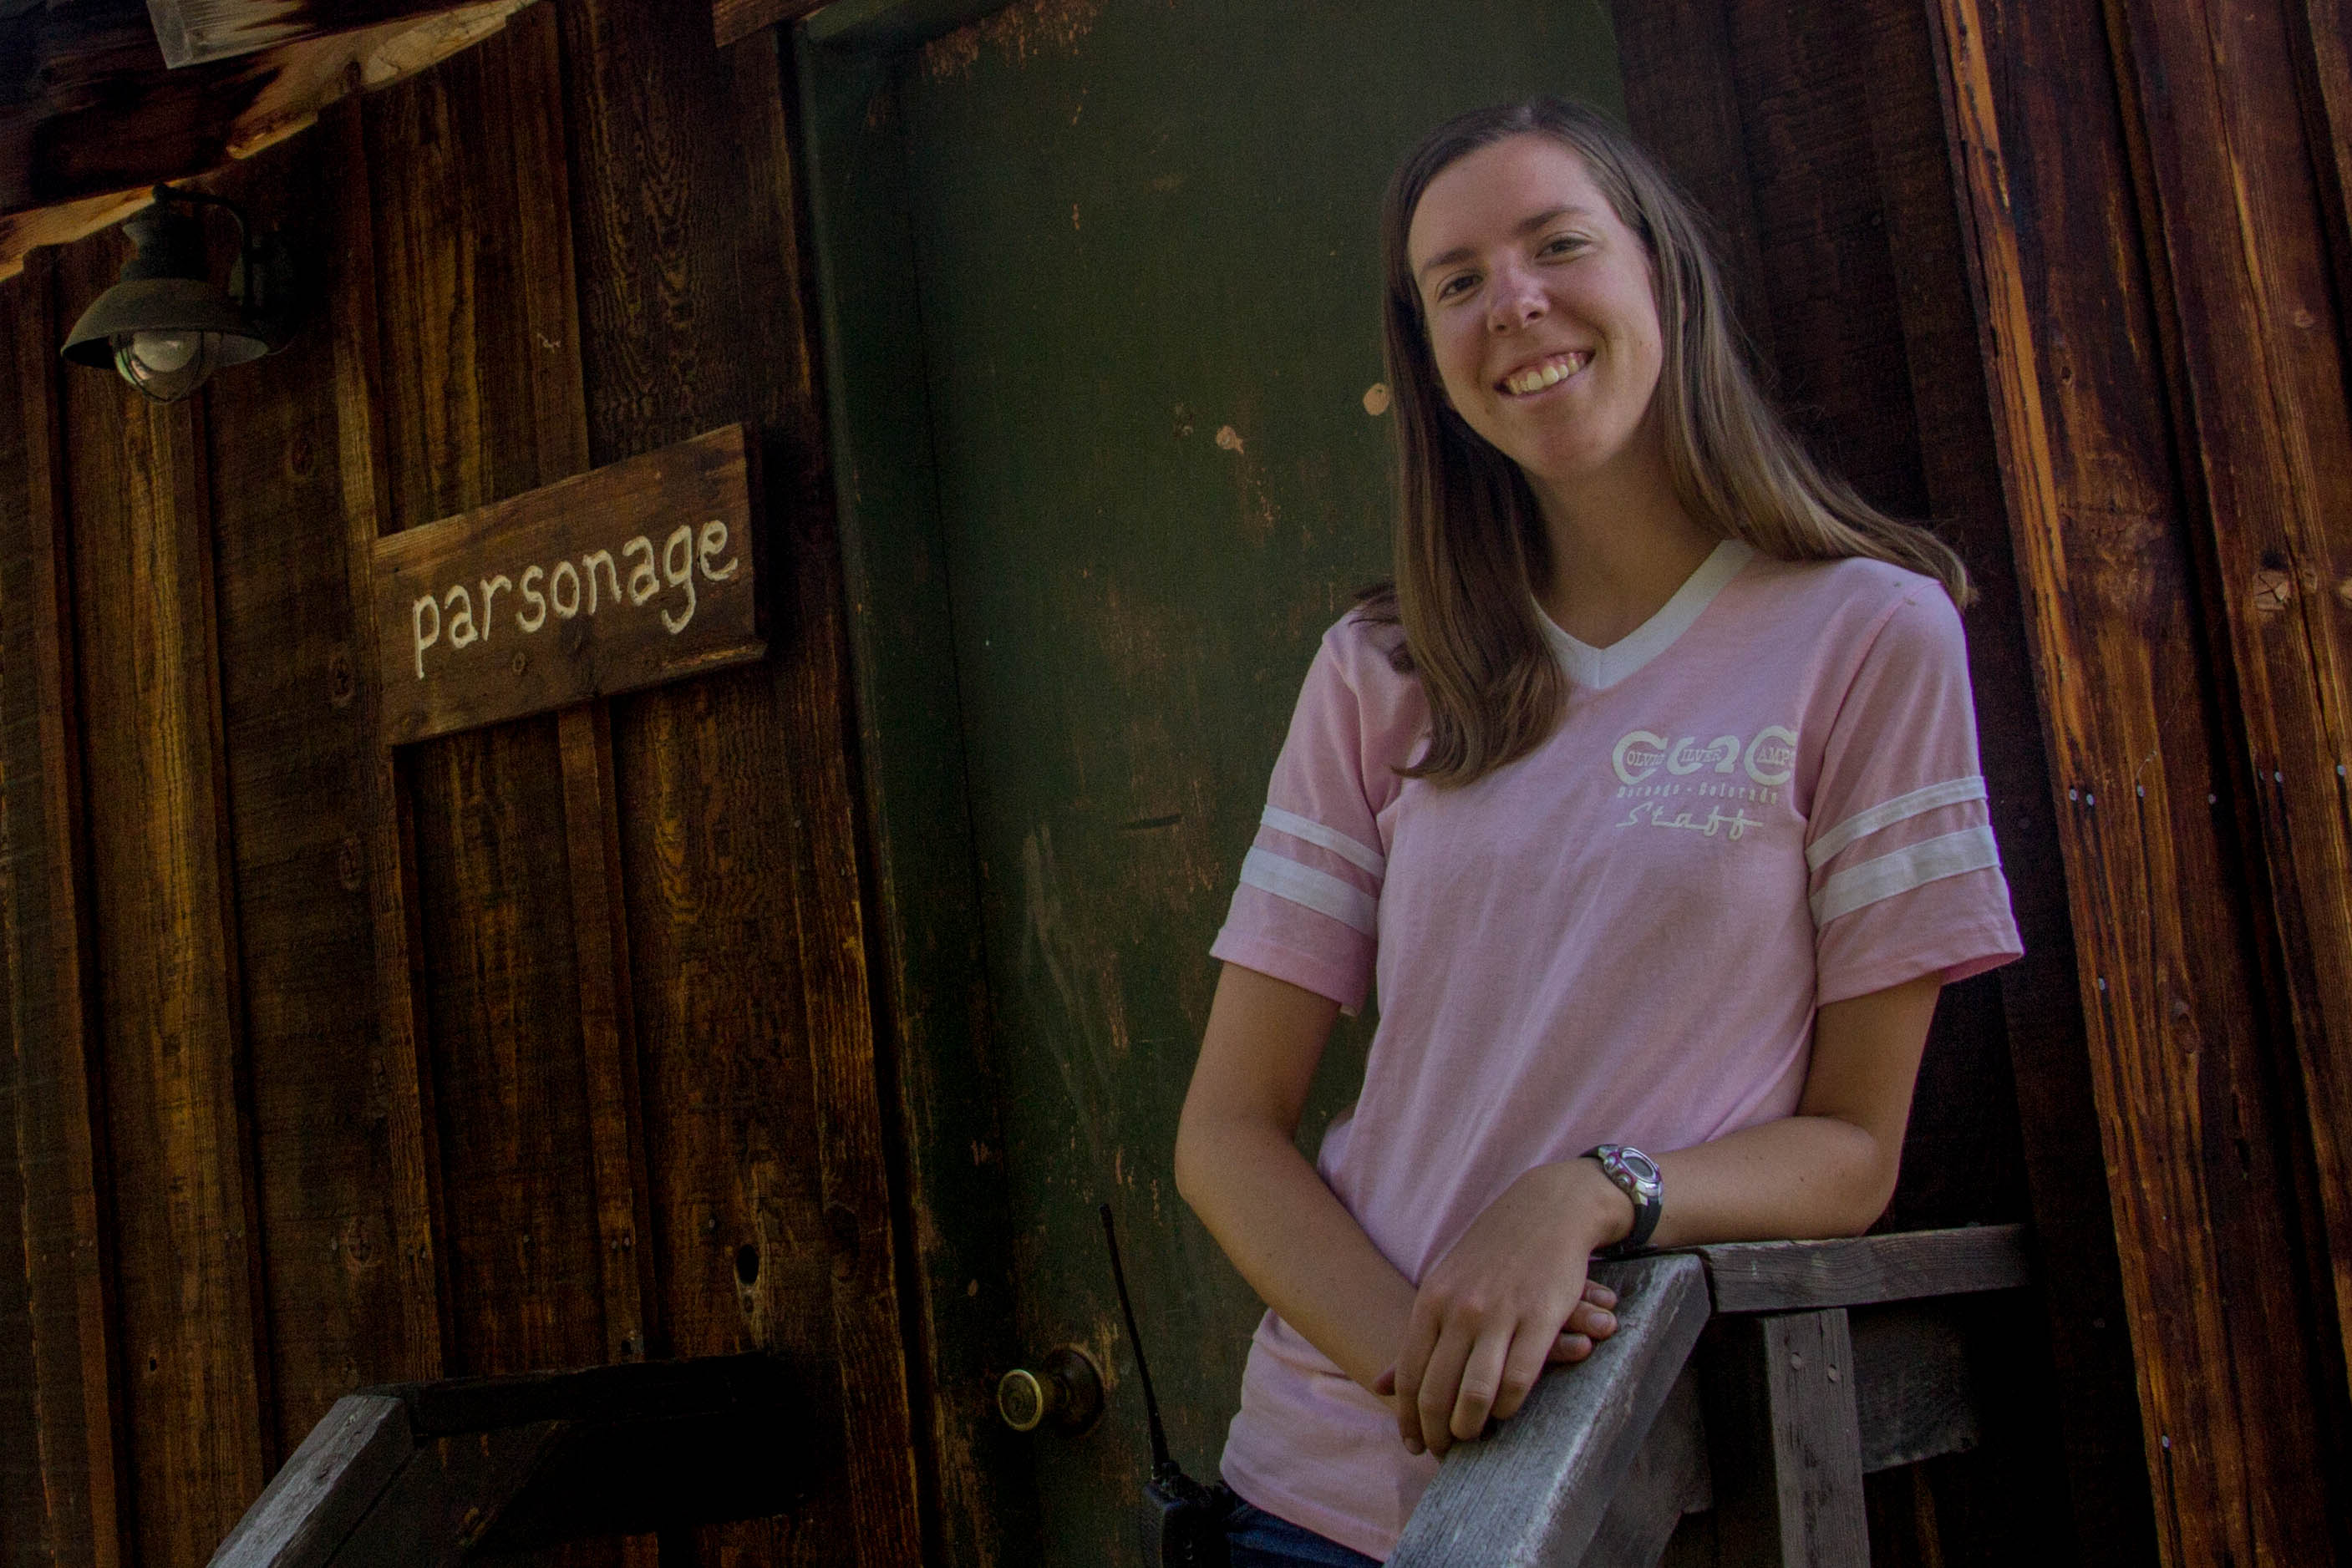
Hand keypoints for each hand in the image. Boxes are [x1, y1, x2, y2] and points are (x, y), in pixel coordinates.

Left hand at [1382, 1160, 1629, 1458]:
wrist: (1549, 1207)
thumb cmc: (1494, 1252)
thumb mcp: (1445, 1285)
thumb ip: (1418, 1337)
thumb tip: (1379, 1385)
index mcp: (1432, 1300)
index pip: (1409, 1374)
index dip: (1408, 1418)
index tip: (1413, 1445)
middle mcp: (1461, 1309)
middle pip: (1436, 1391)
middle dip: (1436, 1433)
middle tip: (1443, 1454)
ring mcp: (1501, 1313)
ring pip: (1476, 1393)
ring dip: (1471, 1427)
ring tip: (1472, 1441)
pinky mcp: (1541, 1317)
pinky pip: (1519, 1379)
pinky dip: (1509, 1406)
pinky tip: (1506, 1414)